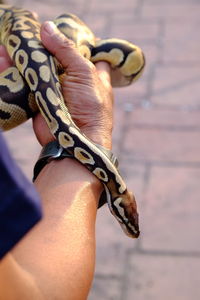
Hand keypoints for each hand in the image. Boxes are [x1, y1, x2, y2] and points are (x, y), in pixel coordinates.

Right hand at [0, 21, 112, 148]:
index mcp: (92, 73)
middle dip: (42, 46)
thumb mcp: (84, 73)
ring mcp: (56, 89)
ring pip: (37, 68)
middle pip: (56, 58)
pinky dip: (14, 73)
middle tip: (28, 35)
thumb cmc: (90, 107)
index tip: (61, 34)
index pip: (86, 52)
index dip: (75, 42)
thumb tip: (47, 27)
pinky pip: (26, 82)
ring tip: (10, 46)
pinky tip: (4, 61)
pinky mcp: (40, 99)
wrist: (75, 139)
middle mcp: (74, 80)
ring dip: (24, 57)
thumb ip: (66, 50)